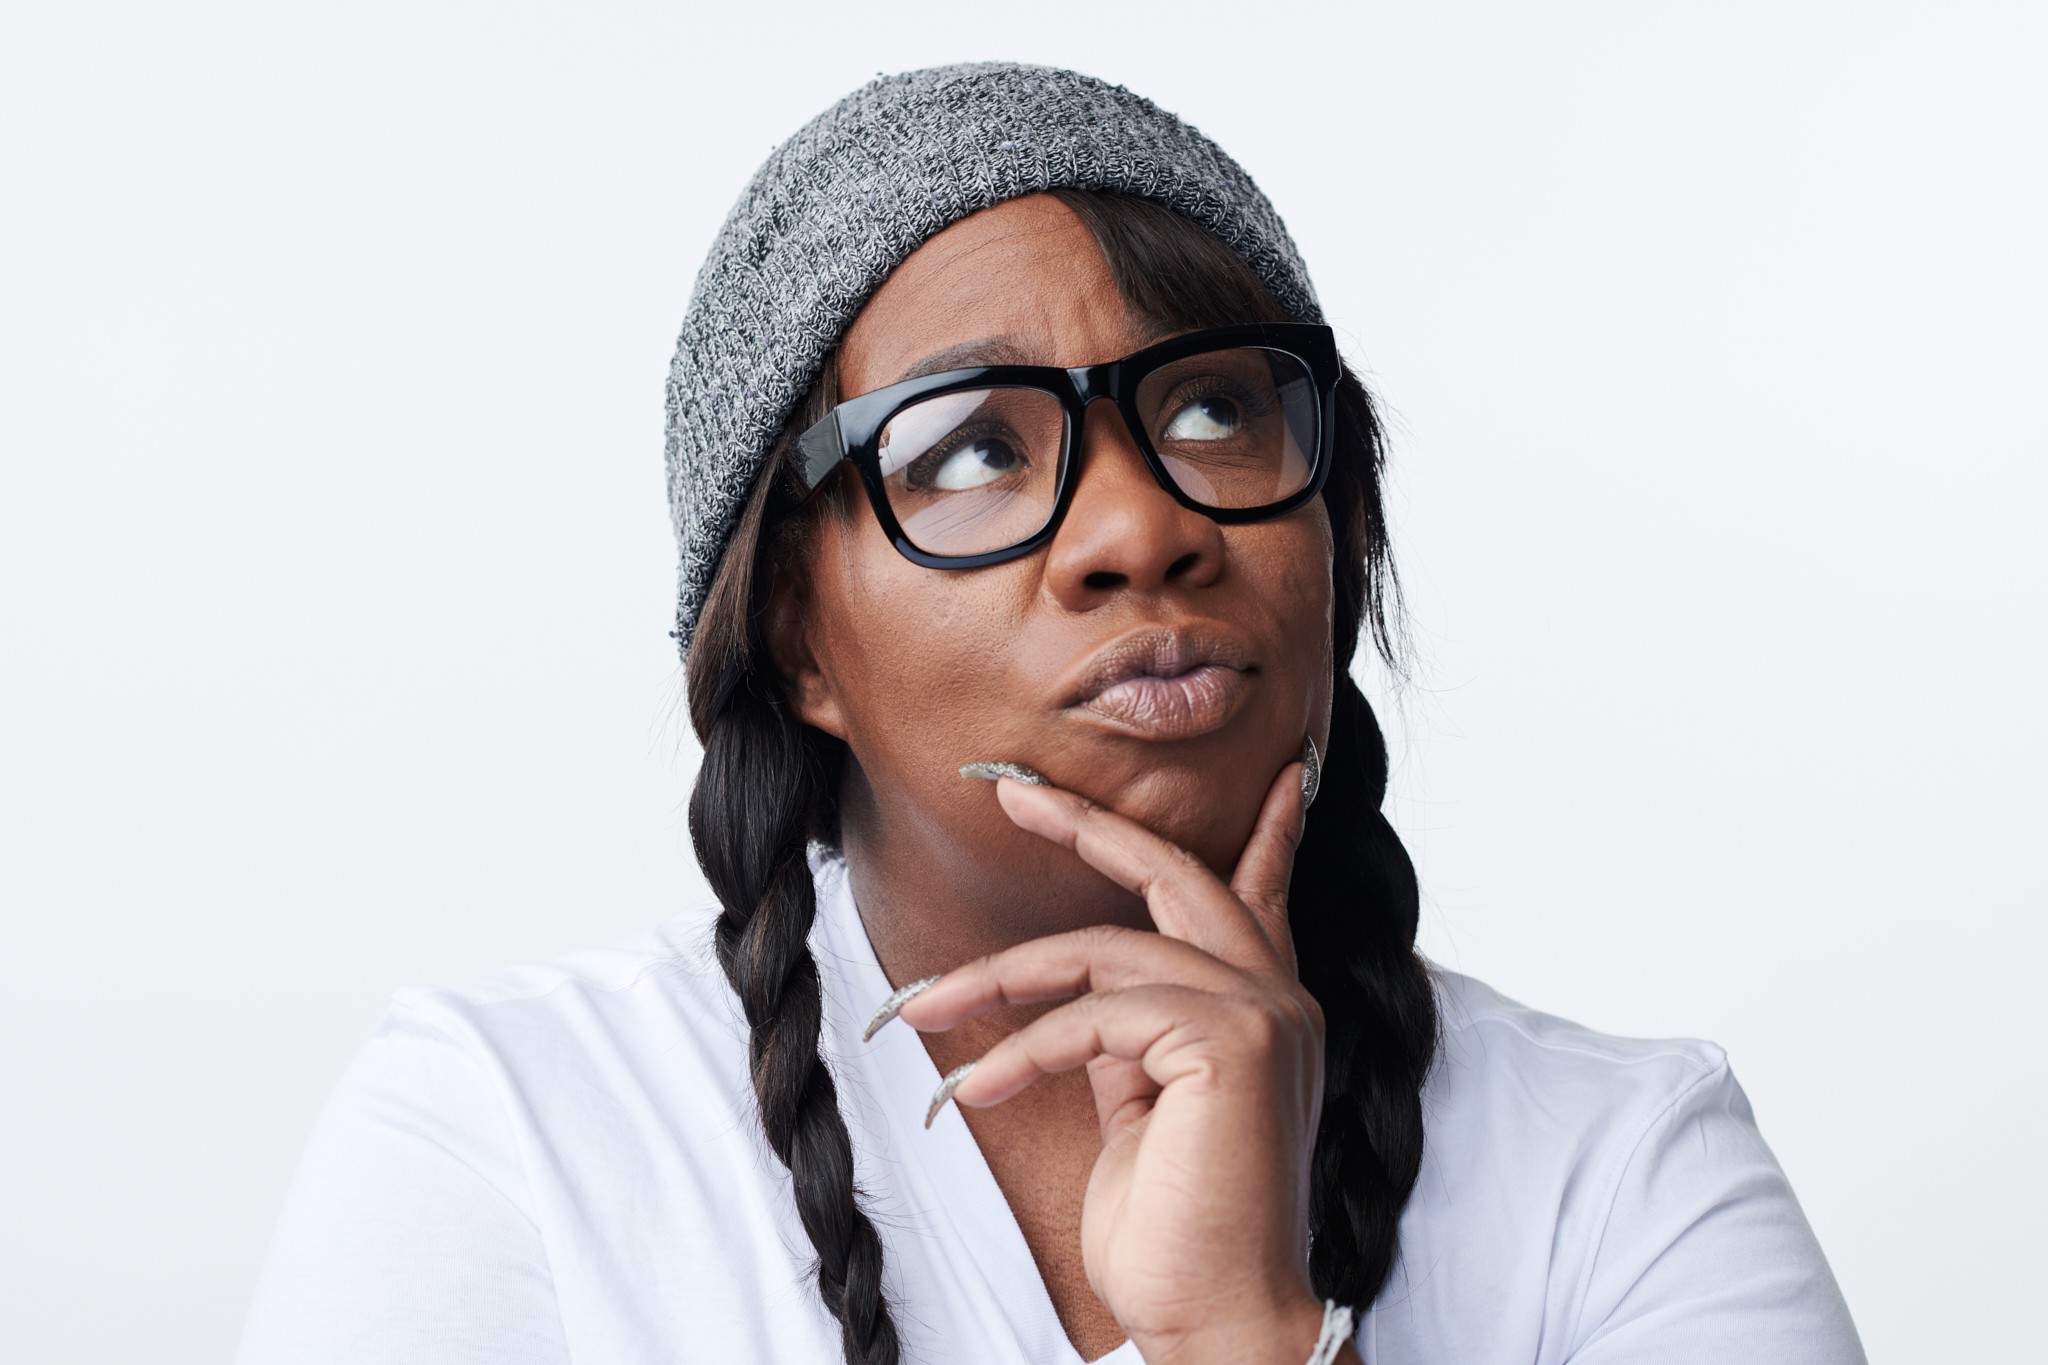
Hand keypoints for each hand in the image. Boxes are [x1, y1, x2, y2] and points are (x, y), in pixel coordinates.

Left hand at [892, 760, 1334, 1364]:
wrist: (1218, 1318)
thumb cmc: (1176, 1230)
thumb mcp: (1141, 1110)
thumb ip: (1125, 1038)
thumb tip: (1073, 996)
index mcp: (1264, 1009)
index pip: (1259, 892)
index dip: (1261, 830)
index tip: (1275, 770)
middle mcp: (1278, 998)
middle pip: (1177, 876)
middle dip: (1089, 826)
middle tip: (1014, 789)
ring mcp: (1262, 1015)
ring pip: (1110, 950)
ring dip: (1002, 977)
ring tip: (926, 1008)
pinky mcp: (1228, 1043)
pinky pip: (1096, 1016)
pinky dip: (1026, 1045)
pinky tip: (976, 1085)